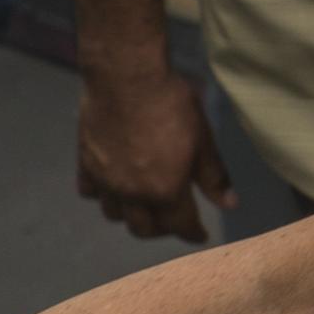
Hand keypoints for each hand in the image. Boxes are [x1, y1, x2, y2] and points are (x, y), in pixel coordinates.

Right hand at [73, 63, 234, 242]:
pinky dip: (103, 196)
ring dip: (131, 216)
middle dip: (162, 230)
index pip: (180, 226)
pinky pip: (90, 193)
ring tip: (144, 205)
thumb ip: (213, 176)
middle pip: (143, 228)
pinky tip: (113, 186)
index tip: (200, 236)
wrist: (125, 78)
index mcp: (165, 190)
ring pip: (115, 215)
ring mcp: (105, 181)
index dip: (192, 234)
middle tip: (174, 220)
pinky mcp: (84, 164)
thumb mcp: (203, 139)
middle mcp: (131, 194)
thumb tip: (228, 204)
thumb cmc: (172, 104)